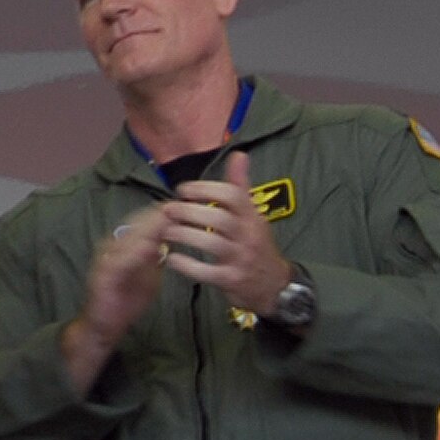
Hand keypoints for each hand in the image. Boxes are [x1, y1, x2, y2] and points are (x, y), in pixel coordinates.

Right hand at [62, 203, 170, 392]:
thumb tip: (173, 238)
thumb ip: (157, 257)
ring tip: (169, 220)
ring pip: (130, 238)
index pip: (146, 223)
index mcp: (124, 245)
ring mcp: (106, 259)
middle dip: (161, 216)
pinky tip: (150, 246)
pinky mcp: (102, 275)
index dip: (165, 213)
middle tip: (183, 206)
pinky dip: (135, 252)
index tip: (188, 205)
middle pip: (138, 224)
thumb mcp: (149, 275)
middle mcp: (113, 247)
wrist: (103, 326)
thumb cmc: (126, 301)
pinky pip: (121, 260)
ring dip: (150, 228)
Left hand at [161, 152, 290, 314]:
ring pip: (211, 244)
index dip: (205, 189)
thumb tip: (238, 154)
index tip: (183, 190)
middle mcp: (249, 236)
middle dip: (189, 212)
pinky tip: (172, 258)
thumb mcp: (252, 214)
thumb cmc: (255, 244)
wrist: (273, 285)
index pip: (233, 196)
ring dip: (184, 236)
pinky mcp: (232, 280)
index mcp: (252, 216)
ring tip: (166, 232)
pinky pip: (207, 272)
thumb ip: (240, 187)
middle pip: (219, 219)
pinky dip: (187, 265)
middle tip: (168, 209)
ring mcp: (241, 259)